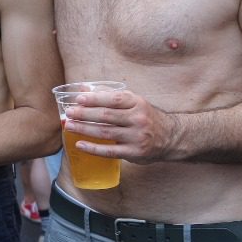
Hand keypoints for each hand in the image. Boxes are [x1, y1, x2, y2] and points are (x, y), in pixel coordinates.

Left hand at [62, 89, 179, 163]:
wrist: (171, 137)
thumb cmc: (146, 117)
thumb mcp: (134, 102)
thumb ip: (111, 95)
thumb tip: (85, 89)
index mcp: (137, 103)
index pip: (113, 99)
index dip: (94, 99)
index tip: (78, 99)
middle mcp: (138, 119)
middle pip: (106, 116)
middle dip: (84, 114)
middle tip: (69, 113)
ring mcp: (137, 137)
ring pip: (105, 132)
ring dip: (84, 129)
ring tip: (69, 126)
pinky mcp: (134, 152)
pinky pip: (109, 151)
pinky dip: (93, 148)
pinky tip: (79, 144)